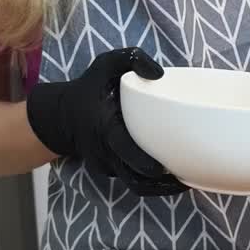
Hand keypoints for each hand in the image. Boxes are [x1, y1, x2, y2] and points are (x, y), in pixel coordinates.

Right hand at [26, 48, 187, 196]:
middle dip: (159, 185)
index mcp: (103, 127)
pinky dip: (152, 184)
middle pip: (133, 178)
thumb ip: (131, 59)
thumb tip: (159, 74)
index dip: (139, 161)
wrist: (62, 115)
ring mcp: (107, 166)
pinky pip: (133, 182)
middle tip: (187, 181)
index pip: (121, 148)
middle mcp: (104, 152)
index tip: (159, 169)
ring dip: (160, 190)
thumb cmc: (90, 88)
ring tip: (187, 184)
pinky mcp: (111, 172)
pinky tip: (174, 179)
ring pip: (135, 186)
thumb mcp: (105, 65)